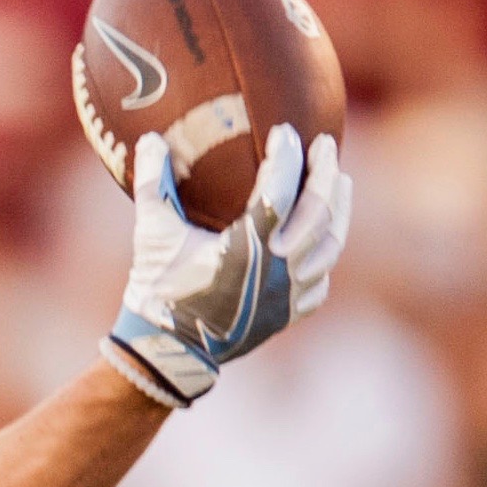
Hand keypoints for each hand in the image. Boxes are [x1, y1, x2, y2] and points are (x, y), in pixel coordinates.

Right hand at [103, 122, 352, 408]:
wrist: (166, 354)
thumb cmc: (157, 291)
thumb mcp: (151, 236)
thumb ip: (153, 186)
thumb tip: (148, 139)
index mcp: (247, 247)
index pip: (280, 189)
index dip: (286, 156)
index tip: (283, 132)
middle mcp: (277, 269)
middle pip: (319, 211)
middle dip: (324, 171)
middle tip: (325, 144)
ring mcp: (288, 294)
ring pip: (331, 243)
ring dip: (338, 209)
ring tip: (338, 183)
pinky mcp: (288, 315)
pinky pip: (321, 281)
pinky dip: (323, 257)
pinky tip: (321, 242)